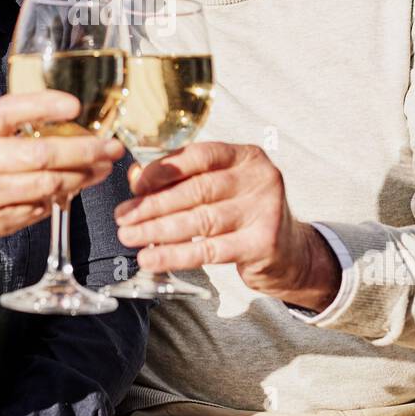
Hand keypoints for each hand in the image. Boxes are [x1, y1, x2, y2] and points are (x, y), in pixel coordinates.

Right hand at [0, 91, 124, 316]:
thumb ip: (14, 132)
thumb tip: (72, 127)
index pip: (13, 110)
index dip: (45, 105)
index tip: (76, 106)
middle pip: (42, 154)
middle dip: (85, 151)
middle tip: (111, 148)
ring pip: (47, 185)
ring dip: (81, 178)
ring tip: (101, 169)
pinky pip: (38, 209)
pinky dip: (59, 200)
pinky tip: (71, 191)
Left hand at [113, 142, 341, 310]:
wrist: (291, 253)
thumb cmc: (245, 214)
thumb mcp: (219, 188)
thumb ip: (181, 179)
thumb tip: (135, 176)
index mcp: (246, 156)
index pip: (199, 156)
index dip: (163, 169)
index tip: (135, 184)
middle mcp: (259, 178)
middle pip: (196, 190)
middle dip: (153, 205)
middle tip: (123, 217)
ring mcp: (265, 210)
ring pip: (199, 221)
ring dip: (158, 231)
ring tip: (130, 237)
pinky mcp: (263, 243)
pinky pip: (209, 250)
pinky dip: (175, 255)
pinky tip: (151, 259)